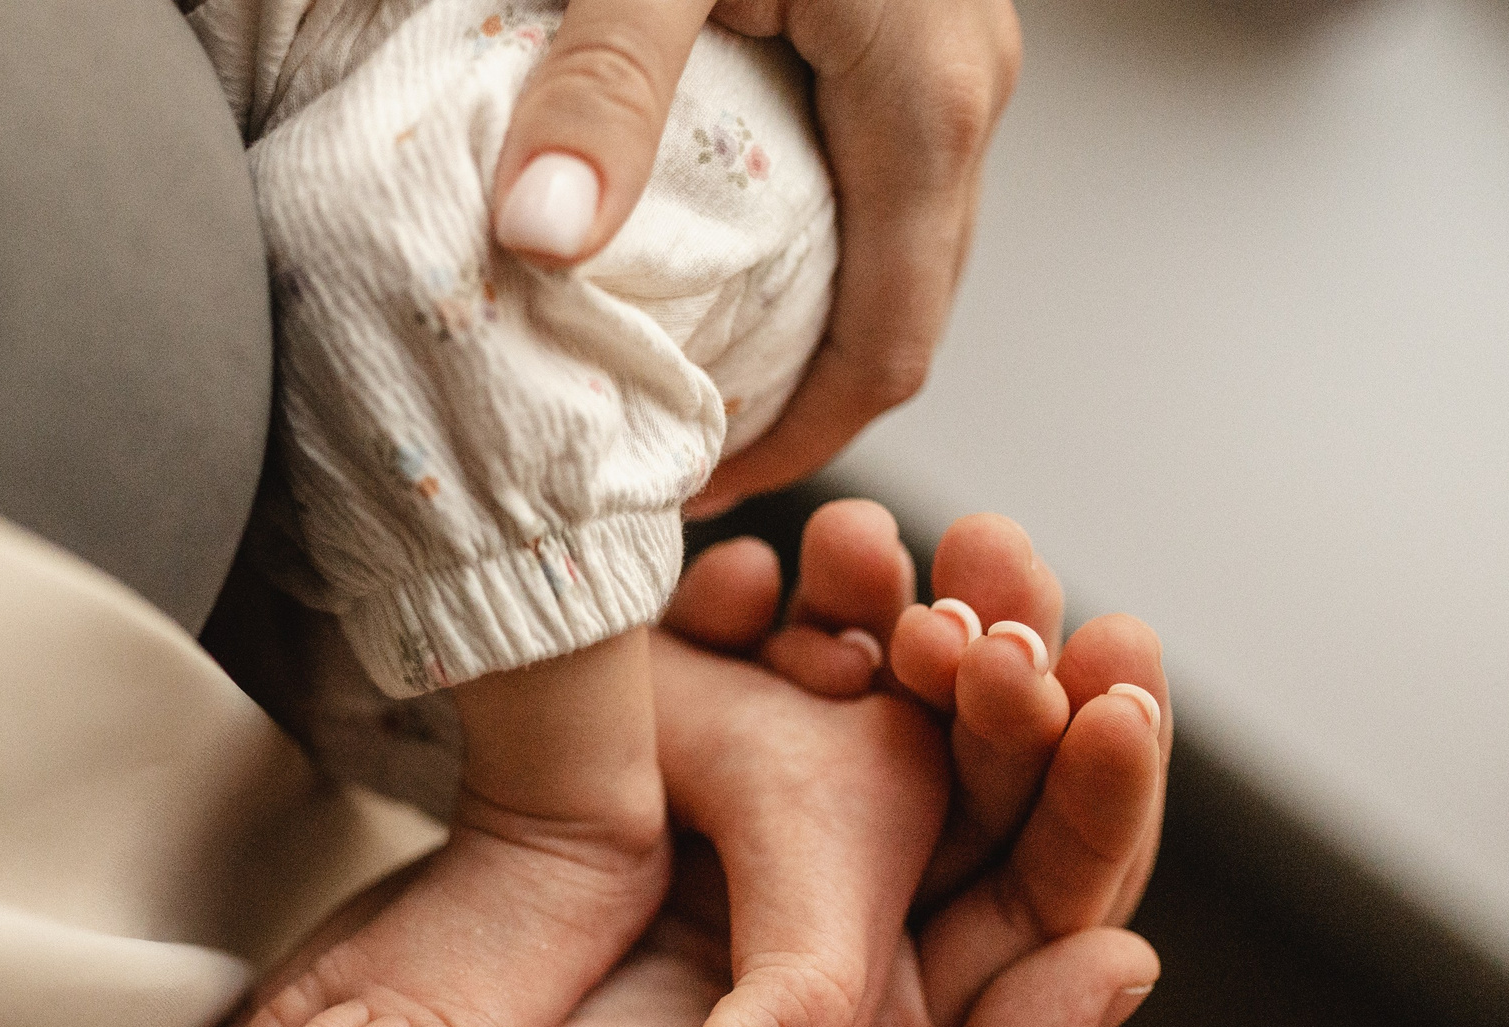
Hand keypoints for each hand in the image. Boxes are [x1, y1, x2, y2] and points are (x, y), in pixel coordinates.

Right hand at [329, 541, 1163, 1026]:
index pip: (1053, 909)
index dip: (1094, 800)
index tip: (1109, 695)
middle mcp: (872, 948)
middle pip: (981, 784)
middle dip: (1003, 662)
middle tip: (998, 551)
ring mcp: (768, 867)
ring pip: (867, 716)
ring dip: (884, 614)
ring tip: (868, 541)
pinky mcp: (674, 817)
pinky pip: (746, 696)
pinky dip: (759, 624)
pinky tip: (760, 568)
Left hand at [492, 0, 1022, 507]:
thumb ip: (601, 86)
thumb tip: (541, 239)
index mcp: (927, 102)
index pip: (886, 350)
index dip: (793, 449)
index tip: (692, 496)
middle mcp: (967, 85)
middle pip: (899, 310)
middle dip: (795, 401)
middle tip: (673, 446)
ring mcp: (954, 50)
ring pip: (894, 241)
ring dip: (803, 318)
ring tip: (687, 363)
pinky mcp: (917, 14)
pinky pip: (876, 165)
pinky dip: (807, 233)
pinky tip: (712, 238)